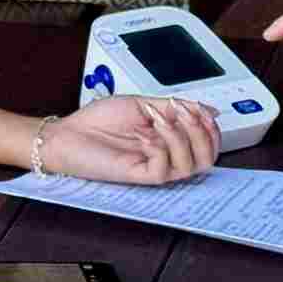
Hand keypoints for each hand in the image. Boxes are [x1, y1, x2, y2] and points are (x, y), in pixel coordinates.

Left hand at [44, 96, 218, 182]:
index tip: (200, 110)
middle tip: (182, 113)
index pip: (209, 146)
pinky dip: (158, 147)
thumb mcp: (143, 105)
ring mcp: (154, 168)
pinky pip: (164, 169)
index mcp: (170, 141)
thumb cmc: (99, 121)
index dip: (213, 129)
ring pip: (190, 166)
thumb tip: (208, 109)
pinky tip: (142, 135)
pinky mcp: (139, 176)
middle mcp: (166, 157)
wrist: (69, 133)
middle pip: (207, 159)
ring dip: (178, 136)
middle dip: (202, 132)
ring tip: (156, 120)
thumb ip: (175, 107)